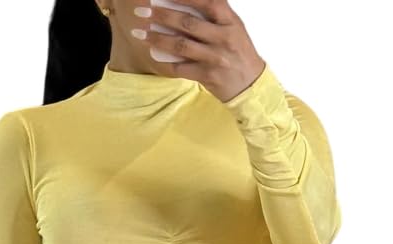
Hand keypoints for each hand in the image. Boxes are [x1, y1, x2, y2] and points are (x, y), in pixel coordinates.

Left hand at [132, 1, 264, 102]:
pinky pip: (181, 68)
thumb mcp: (234, 27)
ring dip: (157, 39)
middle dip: (161, 16)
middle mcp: (223, 38)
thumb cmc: (239, 52)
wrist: (251, 86)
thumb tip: (188, 3)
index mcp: (230, 21)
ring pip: (180, 46)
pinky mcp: (208, 76)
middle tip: (142, 12)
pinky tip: (152, 55)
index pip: (206, 2)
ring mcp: (215, 58)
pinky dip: (165, 62)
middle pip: (187, 23)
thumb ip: (215, 14)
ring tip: (140, 33)